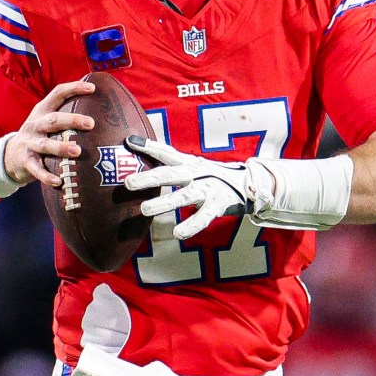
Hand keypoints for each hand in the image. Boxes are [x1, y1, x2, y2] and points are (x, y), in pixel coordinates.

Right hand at [1, 81, 96, 189]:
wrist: (10, 156)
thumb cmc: (39, 137)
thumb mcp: (47, 122)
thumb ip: (67, 117)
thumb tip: (101, 113)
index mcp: (43, 111)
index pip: (57, 94)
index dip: (74, 89)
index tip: (92, 88)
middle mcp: (35, 125)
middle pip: (53, 120)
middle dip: (71, 120)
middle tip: (90, 123)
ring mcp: (29, 143)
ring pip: (45, 145)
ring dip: (61, 147)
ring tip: (77, 151)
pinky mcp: (26, 161)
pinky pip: (37, 169)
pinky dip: (47, 176)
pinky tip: (59, 182)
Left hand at [123, 135, 266, 238]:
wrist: (248, 184)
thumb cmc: (211, 175)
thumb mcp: (191, 164)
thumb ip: (165, 157)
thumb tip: (131, 142)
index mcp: (189, 163)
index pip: (166, 153)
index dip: (148, 147)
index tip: (129, 143)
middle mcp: (197, 173)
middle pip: (170, 174)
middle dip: (149, 178)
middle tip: (128, 183)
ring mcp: (208, 189)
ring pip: (184, 196)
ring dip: (164, 203)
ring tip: (145, 209)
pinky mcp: (218, 205)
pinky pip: (203, 217)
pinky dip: (191, 225)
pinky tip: (178, 233)